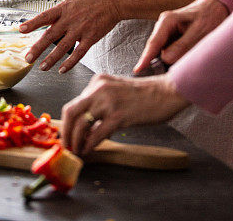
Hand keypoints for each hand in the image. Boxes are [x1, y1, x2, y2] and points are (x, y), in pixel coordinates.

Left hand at [19, 0, 122, 72]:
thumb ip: (64, 9)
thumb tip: (54, 17)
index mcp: (64, 7)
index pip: (44, 16)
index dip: (32, 24)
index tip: (21, 30)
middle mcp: (70, 19)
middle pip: (49, 36)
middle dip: (37, 49)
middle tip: (28, 58)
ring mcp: (80, 29)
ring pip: (61, 48)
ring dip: (50, 59)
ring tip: (42, 67)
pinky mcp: (91, 37)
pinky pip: (78, 53)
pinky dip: (69, 63)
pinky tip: (62, 69)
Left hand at [61, 73, 188, 156]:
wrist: (166, 92)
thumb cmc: (144, 95)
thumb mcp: (116, 91)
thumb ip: (100, 104)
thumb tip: (85, 127)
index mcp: (98, 81)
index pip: (74, 103)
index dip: (67, 123)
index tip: (67, 136)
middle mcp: (99, 88)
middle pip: (70, 111)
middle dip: (66, 132)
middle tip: (67, 146)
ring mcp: (108, 101)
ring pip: (80, 124)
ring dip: (76, 141)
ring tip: (78, 151)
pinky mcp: (119, 115)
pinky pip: (96, 134)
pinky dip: (89, 145)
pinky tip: (89, 151)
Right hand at [133, 0, 228, 72]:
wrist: (217, 7)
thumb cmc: (209, 16)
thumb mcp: (199, 32)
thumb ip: (183, 46)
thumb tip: (166, 59)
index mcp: (167, 20)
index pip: (153, 43)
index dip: (145, 58)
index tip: (138, 70)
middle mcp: (164, 25)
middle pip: (157, 49)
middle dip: (163, 61)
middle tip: (176, 70)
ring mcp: (167, 31)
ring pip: (165, 51)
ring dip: (174, 58)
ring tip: (190, 55)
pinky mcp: (173, 36)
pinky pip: (171, 50)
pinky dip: (178, 56)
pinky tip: (189, 53)